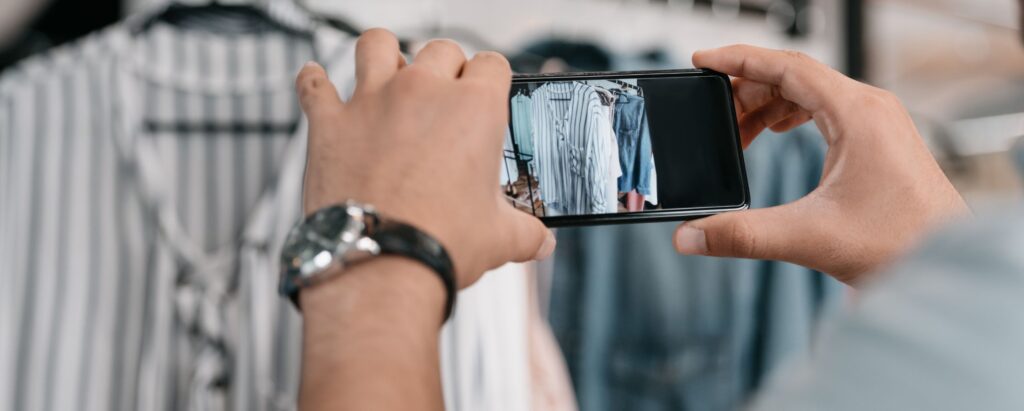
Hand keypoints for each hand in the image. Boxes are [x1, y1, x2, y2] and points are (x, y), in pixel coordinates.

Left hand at [296, 29, 554, 287]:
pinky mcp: (329, 123)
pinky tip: (317, 83)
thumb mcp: (501, 239)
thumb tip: (541, 242)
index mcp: (474, 109)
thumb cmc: (440, 244)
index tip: (487, 99)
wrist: (380, 267)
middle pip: (440, 50)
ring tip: (388, 75)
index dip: (491, 81)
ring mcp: (372, 102)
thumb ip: (527, 233)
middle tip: (444, 102)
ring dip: (384, 55)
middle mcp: (423, 92)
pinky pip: (313, 85)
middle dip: (446, 70)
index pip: (492, 65)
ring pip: (376, 44)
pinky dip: (314, 82)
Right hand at [673, 45, 968, 284]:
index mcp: (856, 113)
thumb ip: (741, 234)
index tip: (702, 61)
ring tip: (737, 133)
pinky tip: (772, 133)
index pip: (787, 66)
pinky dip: (790, 114)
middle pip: (793, 76)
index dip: (739, 59)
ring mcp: (876, 121)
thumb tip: (689, 236)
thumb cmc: (900, 243)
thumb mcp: (807, 236)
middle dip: (746, 92)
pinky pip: (824, 108)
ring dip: (767, 105)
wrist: (946, 265)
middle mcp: (869, 108)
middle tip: (713, 116)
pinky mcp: (877, 139)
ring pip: (808, 92)